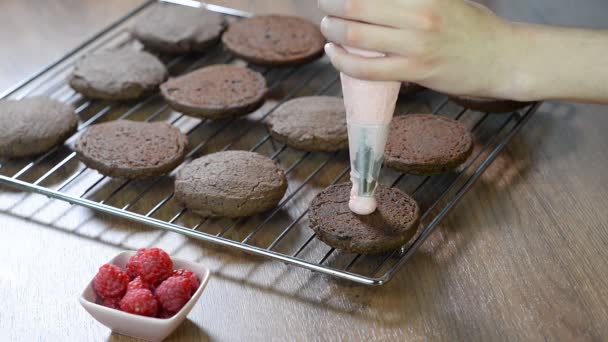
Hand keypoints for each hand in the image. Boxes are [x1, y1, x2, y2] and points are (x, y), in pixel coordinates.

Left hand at [318, 0, 519, 98]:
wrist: (504, 58)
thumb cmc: (473, 27)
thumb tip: (374, 3)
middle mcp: (419, 14)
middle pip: (357, 6)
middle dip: (331, 5)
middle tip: (324, 5)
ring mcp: (417, 45)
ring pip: (357, 37)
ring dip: (333, 31)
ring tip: (328, 28)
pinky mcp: (416, 72)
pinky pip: (367, 69)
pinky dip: (343, 61)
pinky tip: (335, 54)